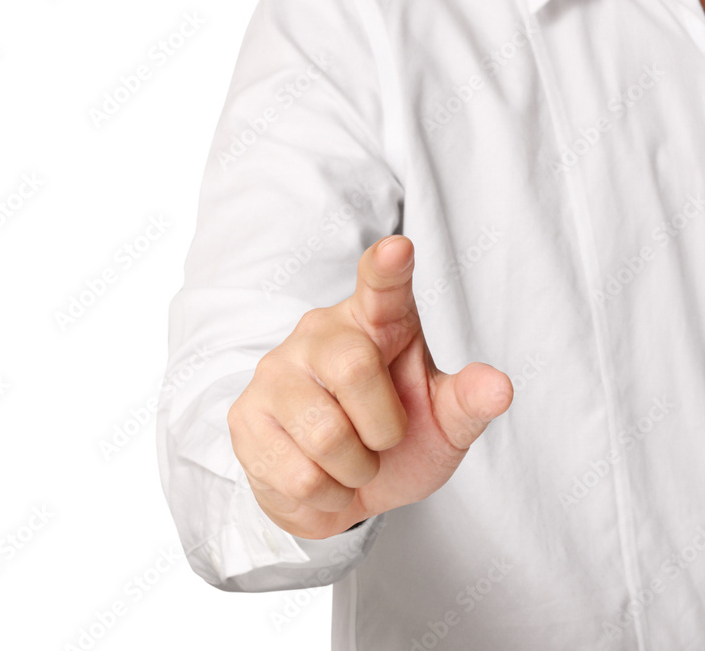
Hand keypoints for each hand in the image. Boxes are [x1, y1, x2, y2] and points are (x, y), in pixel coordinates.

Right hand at [227, 235, 513, 538]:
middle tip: (382, 441)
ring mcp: (275, 373)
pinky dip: (326, 493)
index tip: (397, 250)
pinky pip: (297, 472)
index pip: (381, 287)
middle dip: (382, 427)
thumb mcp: (442, 426)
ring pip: (324, 433)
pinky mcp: (245, 416)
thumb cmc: (394, 442)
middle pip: (353, 367)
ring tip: (351, 462)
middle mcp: (319, 334)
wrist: (338, 491)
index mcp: (376, 322)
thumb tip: (499, 387)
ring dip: (355, 470)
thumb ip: (467, 403)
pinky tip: (321, 477)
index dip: (387, 269)